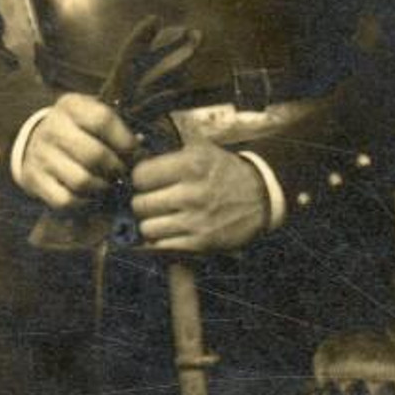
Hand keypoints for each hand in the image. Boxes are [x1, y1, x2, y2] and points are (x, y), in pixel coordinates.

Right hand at [17, 94, 136, 211]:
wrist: (34, 141)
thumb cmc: (77, 128)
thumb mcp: (92, 115)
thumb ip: (117, 127)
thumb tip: (141, 147)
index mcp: (71, 106)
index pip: (103, 120)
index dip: (125, 140)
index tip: (135, 152)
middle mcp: (53, 127)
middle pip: (94, 155)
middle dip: (116, 169)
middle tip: (123, 173)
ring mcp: (41, 155)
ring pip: (81, 181)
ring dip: (102, 188)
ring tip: (109, 185)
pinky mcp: (34, 179)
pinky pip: (65, 201)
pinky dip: (84, 203)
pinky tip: (91, 196)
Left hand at [131, 140, 268, 252]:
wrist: (260, 197)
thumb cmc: (225, 171)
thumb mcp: (203, 149)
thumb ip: (170, 149)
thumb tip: (134, 148)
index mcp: (191, 163)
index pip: (141, 175)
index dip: (140, 179)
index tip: (146, 182)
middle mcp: (192, 192)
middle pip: (140, 204)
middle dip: (143, 203)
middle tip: (152, 201)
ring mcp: (197, 219)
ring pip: (148, 228)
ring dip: (150, 224)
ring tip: (160, 218)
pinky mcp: (201, 242)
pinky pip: (163, 246)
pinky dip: (162, 240)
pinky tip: (170, 232)